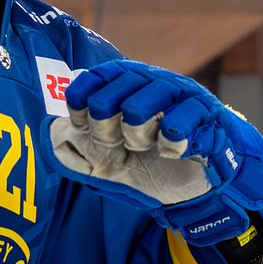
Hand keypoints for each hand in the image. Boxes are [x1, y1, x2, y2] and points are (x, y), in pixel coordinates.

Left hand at [47, 59, 262, 244]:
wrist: (208, 187)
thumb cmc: (157, 167)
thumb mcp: (112, 164)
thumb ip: (82, 151)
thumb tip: (52, 133)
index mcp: (135, 86)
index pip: (98, 77)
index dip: (81, 98)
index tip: (82, 123)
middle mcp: (160, 84)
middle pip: (115, 92)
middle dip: (106, 125)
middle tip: (118, 143)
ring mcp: (186, 99)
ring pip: (142, 106)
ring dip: (137, 134)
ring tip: (147, 145)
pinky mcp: (210, 120)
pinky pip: (180, 127)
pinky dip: (170, 144)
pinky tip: (173, 151)